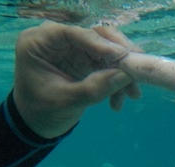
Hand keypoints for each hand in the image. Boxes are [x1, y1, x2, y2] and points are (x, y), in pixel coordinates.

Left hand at [13, 21, 141, 138]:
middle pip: (95, 36)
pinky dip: (118, 82)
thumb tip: (125, 76)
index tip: (122, 57)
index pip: (73, 34)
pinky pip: (108, 65)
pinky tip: (119, 102)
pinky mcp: (85, 61)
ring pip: (107, 50)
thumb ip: (93, 88)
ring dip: (123, 71)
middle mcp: (58, 40)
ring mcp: (74, 49)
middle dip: (119, 55)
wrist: (37, 124)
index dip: (99, 43)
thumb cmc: (42, 112)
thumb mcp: (66, 102)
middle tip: (137, 71)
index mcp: (39, 42)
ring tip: (133, 95)